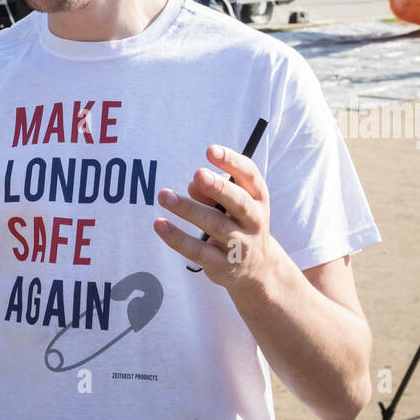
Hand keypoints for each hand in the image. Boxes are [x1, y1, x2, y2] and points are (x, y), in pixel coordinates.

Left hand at [154, 145, 271, 290]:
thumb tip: (193, 185)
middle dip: (218, 188)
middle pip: (238, 202)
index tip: (211, 150)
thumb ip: (214, 190)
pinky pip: (198, 251)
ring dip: (188, 209)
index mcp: (257, 198)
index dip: (232, 162)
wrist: (259, 269)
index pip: (249, 176)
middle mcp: (253, 221)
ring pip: (214, 225)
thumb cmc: (239, 222)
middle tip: (198, 174)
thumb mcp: (234, 202)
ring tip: (164, 195)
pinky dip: (178, 238)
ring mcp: (240, 245)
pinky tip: (160, 224)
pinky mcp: (223, 265)